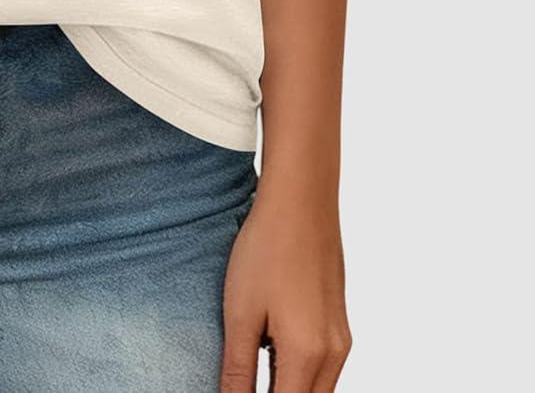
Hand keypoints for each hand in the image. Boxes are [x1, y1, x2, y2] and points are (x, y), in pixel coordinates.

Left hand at [220, 188, 350, 390]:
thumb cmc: (266, 248)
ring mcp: (341, 339)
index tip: (232, 392)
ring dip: (286, 389)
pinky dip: (297, 373)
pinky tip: (269, 351)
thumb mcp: (240, 312)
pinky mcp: (340, 325)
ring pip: (317, 390)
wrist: (301, 200)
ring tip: (250, 372)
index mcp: (306, 355)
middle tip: (240, 384)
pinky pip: (323, 369)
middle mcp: (334, 355)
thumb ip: (238, 370)